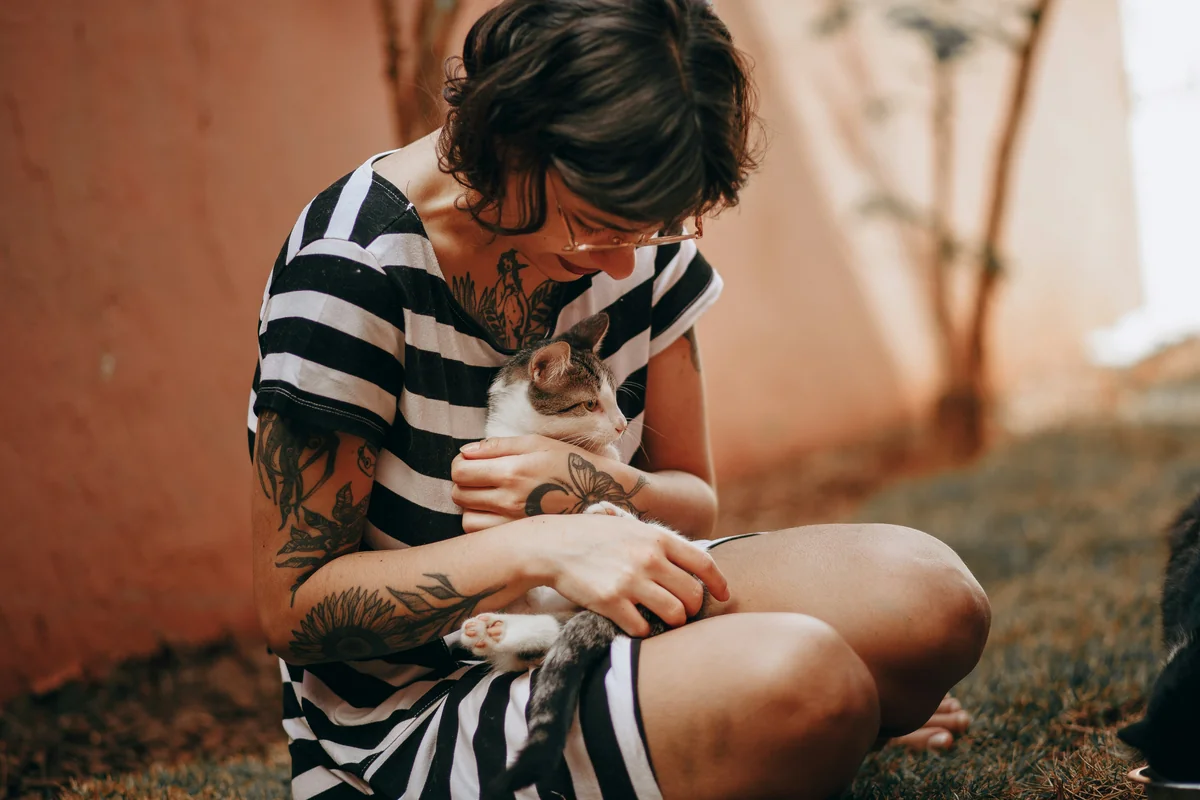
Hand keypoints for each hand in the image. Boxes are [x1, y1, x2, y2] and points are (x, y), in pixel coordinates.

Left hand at [452, 436, 644, 532]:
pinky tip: (497, 513)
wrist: (603, 496)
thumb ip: (498, 446)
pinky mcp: (519, 537)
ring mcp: (513, 522)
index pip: (459, 470)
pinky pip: (482, 534)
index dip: (460, 463)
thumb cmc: (570, 464)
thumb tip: (464, 451)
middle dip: (464, 483)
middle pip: (458, 493)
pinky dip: (481, 523)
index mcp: (513, 471)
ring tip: (489, 497)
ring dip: (471, 505)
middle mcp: (510, 499)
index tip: (472, 462)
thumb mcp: (538, 444)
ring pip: (465, 516)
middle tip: (481, 478)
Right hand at [517, 513, 730, 636]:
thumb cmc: (594, 536)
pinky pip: (643, 628)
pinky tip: (635, 623)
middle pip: (693, 595)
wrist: (553, 545)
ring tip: (663, 620)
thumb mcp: (631, 527)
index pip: (704, 563)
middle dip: (692, 608)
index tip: (723, 596)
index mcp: (657, 538)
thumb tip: (690, 564)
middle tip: (682, 612)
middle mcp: (648, 558)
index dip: (719, 583)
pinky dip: (643, 630)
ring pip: (675, 615)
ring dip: (673, 622)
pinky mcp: (611, 602)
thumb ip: (659, 544)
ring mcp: (630, 581)